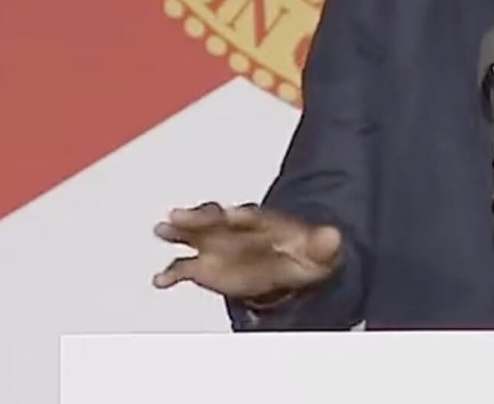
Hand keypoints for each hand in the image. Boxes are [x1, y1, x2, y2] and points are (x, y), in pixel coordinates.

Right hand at [151, 202, 342, 300]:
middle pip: (214, 218)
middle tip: (178, 215)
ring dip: (178, 232)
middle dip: (198, 216)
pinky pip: (184, 268)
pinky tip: (160, 281)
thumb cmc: (302, 253)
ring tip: (162, 230)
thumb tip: (334, 236)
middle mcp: (233, 228)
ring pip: (193, 234)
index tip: (232, 213)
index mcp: (262, 222)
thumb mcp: (320, 251)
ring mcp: (217, 245)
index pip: (250, 216)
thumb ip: (325, 244)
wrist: (290, 265)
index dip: (241, 215)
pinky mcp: (205, 266)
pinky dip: (170, 274)